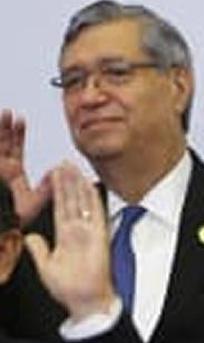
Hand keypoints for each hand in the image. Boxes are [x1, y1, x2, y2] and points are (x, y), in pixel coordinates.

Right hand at [0, 110, 50, 226]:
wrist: (0, 230)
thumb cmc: (13, 221)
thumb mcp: (33, 203)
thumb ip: (47, 188)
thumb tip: (59, 172)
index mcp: (11, 175)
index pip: (15, 150)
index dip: (17, 134)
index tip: (21, 119)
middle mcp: (0, 170)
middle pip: (1, 143)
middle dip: (4, 127)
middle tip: (10, 112)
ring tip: (1, 113)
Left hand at [24, 162, 115, 319]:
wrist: (83, 301)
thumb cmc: (69, 288)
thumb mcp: (45, 267)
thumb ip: (38, 250)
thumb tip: (29, 238)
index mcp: (65, 237)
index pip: (60, 207)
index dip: (56, 191)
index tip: (54, 175)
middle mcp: (78, 231)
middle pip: (71, 200)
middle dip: (67, 181)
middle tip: (64, 162)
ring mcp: (88, 232)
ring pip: (81, 202)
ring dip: (77, 184)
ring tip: (71, 167)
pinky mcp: (98, 236)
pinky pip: (95, 214)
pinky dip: (92, 199)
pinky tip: (88, 185)